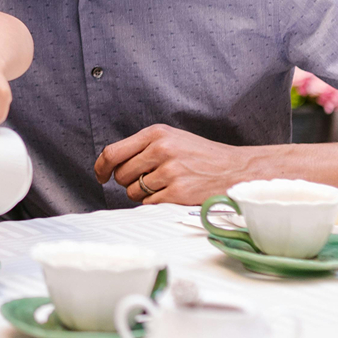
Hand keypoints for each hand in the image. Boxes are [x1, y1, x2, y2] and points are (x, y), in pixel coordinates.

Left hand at [94, 124, 249, 204]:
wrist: (237, 169)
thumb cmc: (201, 155)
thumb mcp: (172, 139)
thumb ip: (143, 147)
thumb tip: (110, 164)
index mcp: (156, 133)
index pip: (112, 152)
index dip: (101, 167)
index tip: (101, 176)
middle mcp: (161, 150)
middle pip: (121, 175)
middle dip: (128, 182)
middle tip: (147, 180)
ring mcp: (170, 171)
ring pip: (134, 192)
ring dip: (143, 194)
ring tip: (165, 186)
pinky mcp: (178, 192)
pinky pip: (150, 203)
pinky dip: (156, 203)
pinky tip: (172, 194)